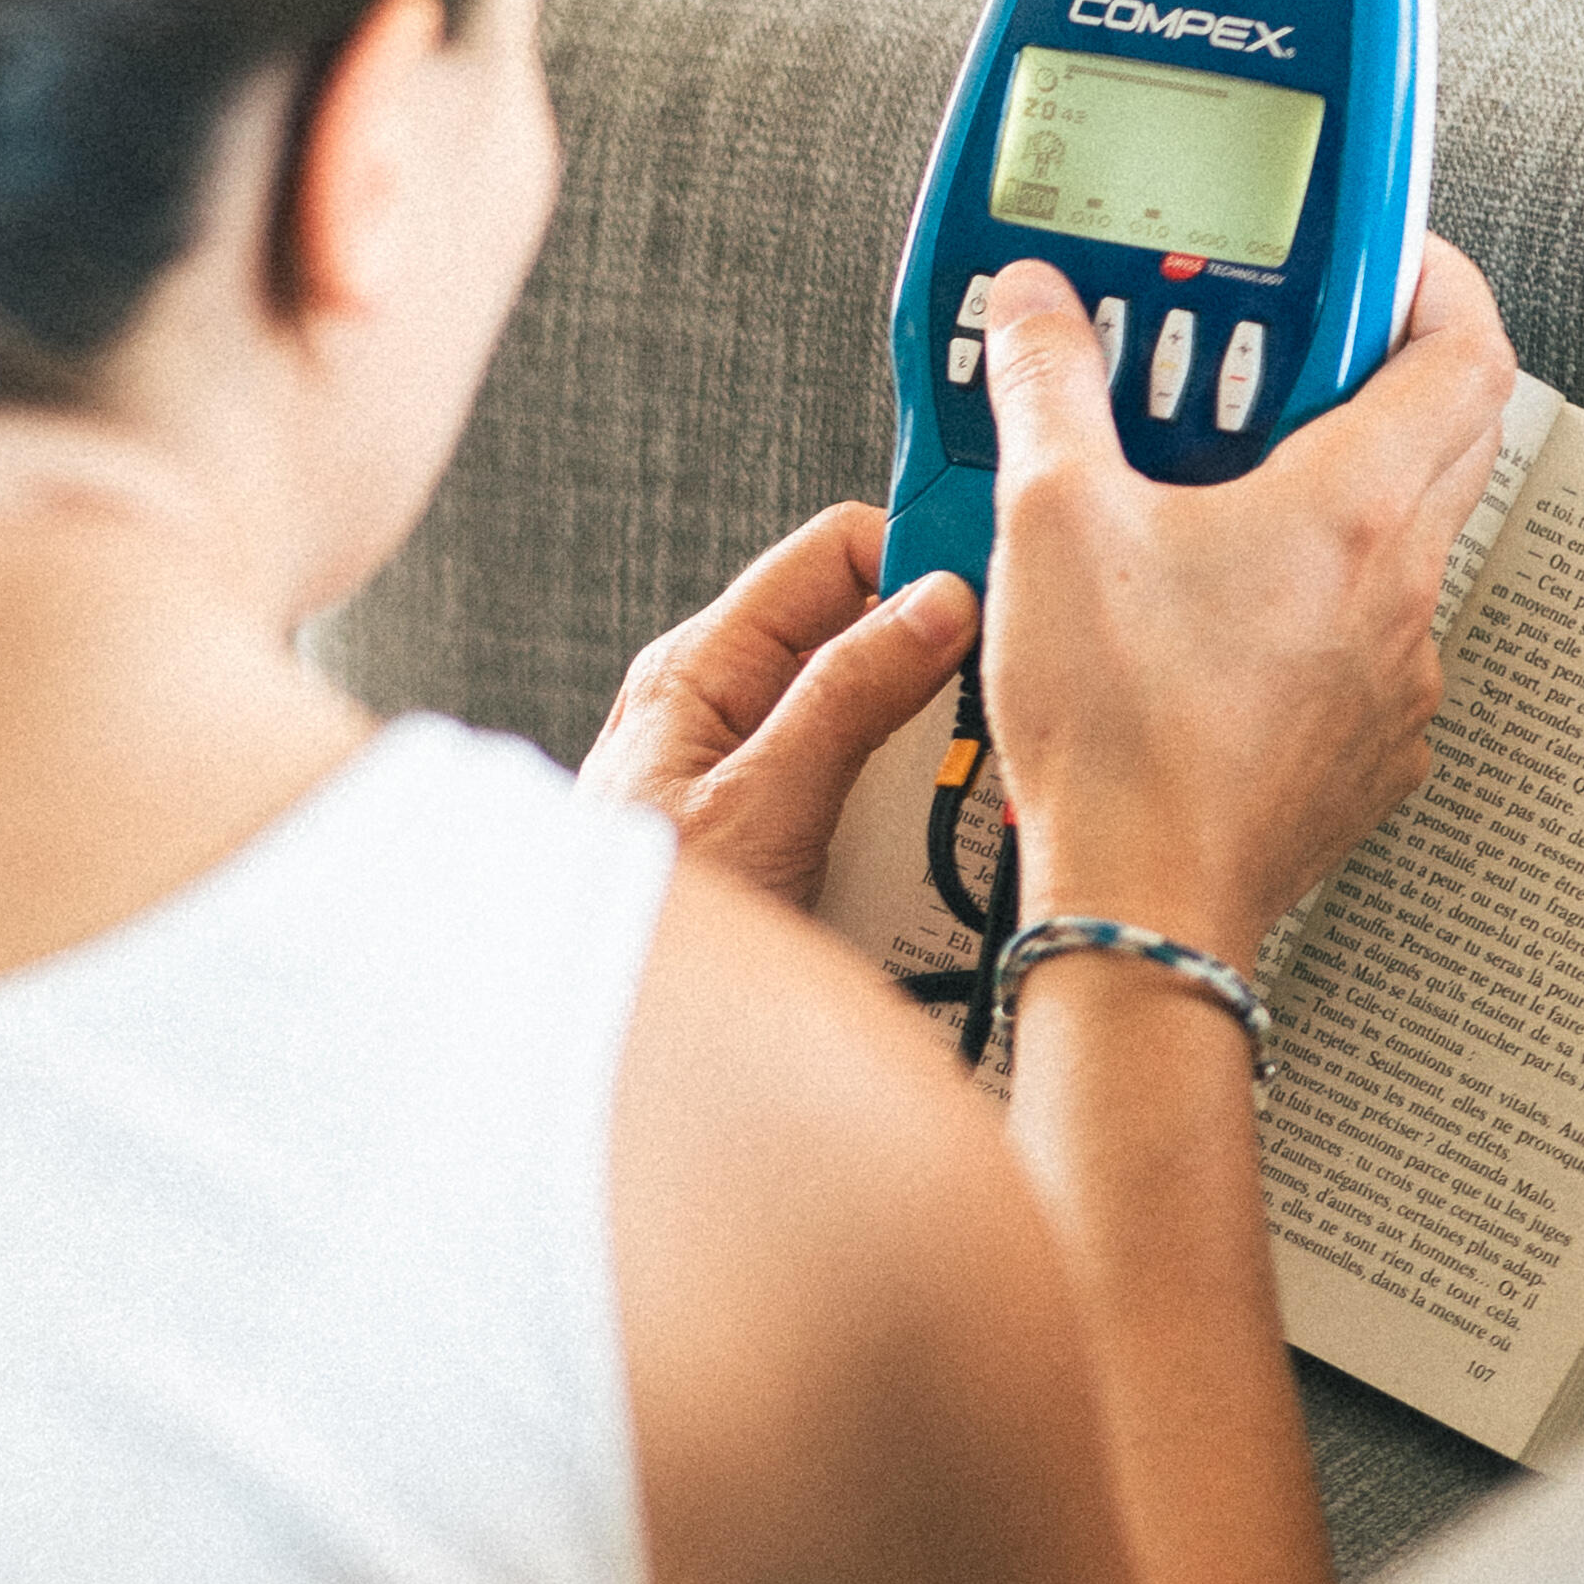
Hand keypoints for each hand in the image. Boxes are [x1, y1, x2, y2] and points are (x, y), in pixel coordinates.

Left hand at [581, 503, 981, 917]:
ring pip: (876, 726)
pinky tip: (927, 870)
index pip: (832, 551)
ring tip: (962, 815)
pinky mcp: (772, 829)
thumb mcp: (761, 806)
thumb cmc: (632, 930)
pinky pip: (861, 800)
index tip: (997, 592)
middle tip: (996, 724)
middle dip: (938, 674)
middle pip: (867, 637)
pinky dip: (906, 825)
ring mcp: (750, 767)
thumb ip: (846, 698)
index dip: (917, 552)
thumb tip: (934, 603)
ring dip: (930, 768)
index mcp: (702, 666)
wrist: (585, 1031)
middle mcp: (722, 702)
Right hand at [976, 235, 1520, 969]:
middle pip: (1443, 431)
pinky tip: (1214, 610)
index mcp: (1349, 508)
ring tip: (1211, 486)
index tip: (1366, 258)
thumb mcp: (1051, 520)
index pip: (1464, 345)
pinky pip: (1367, 637)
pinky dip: (1310, 599)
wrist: (1144, 906)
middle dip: (1363, 373)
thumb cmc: (1122, 736)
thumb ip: (1046, 385)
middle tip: (1264, 359)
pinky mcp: (1369, 744)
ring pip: (1399, 538)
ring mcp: (1396, 673)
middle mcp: (1399, 587)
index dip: (1428, 279)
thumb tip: (1035, 306)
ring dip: (1329, 491)